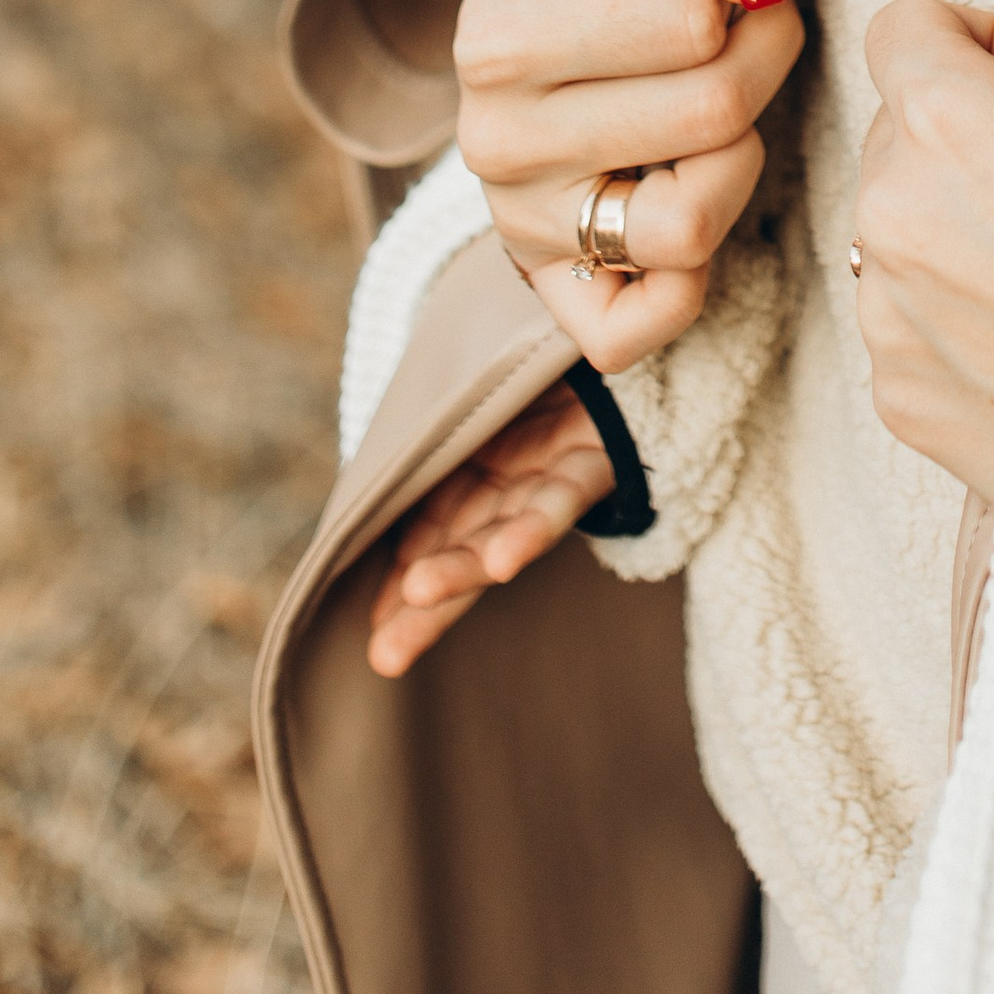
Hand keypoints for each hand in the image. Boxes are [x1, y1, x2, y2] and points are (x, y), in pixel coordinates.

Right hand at [366, 387, 613, 678]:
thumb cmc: (545, 374)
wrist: (618, 338)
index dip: (405, 584)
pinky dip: (531, 532)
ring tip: (418, 593)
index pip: (433, 536)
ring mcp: (554, 478)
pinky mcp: (596, 462)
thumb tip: (375, 493)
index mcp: (482, 476)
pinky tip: (501, 561)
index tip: (376, 634)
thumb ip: (432, 446)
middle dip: (429, 604)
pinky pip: (563, 500)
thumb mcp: (473, 404)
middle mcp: (517, 489)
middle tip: (385, 655)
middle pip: (467, 550)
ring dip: (464, 569)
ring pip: (504, 532)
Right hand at [455, 0, 804, 370]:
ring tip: (713, 108)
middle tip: (747, 32)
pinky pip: (641, 330)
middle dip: (762, 62)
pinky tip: (686, 191)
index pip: (692, 25)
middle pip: (709, 120)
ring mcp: (519, 226)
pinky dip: (692, 276)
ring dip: (739, 158)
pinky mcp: (552, 292)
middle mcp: (492, 140)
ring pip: (688, 227)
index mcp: (498, 30)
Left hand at [855, 0, 993, 691]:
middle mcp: (888, 222)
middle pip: (900, 126)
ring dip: (964, 226)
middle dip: (976, 134)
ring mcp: (891, 325)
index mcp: (943, 121)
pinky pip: (909, 321)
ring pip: (902, 224)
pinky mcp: (907, 406)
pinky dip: (965, 318)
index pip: (909, 28)